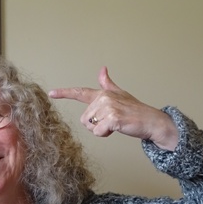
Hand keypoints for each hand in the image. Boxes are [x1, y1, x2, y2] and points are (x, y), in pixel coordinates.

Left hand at [48, 67, 178, 150]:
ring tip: (115, 124)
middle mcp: (103, 98)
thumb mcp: (120, 94)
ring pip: (90, 127)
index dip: (64, 93)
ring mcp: (108, 107)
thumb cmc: (135, 110)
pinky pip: (98, 132)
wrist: (151, 121)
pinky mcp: (112, 118)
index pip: (80, 92)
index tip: (51, 93)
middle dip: (95, 125)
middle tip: (112, 121)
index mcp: (103, 94)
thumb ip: (108, 84)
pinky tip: (117, 128)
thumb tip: (102, 69)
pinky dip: (106, 134)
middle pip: (84, 119)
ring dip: (101, 130)